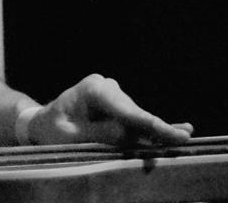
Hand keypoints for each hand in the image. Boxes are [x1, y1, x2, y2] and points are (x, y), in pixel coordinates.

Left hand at [27, 74, 192, 145]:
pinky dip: (152, 131)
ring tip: (179, 138)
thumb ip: (98, 136)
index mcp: (93, 89)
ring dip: (151, 136)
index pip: (128, 111)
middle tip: (184, 141)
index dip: (153, 125)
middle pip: (136, 116)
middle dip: (156, 132)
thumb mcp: (69, 136)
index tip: (176, 134)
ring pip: (138, 121)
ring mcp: (114, 96)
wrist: (42, 123)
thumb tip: (127, 136)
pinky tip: (179, 130)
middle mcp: (107, 87)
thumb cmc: (51, 129)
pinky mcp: (118, 107)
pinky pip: (135, 122)